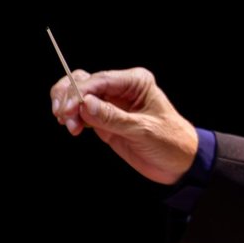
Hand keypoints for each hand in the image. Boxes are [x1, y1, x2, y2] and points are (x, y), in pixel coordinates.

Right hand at [50, 66, 198, 184]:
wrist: (179, 163)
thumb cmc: (170, 142)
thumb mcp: (143, 130)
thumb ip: (113, 118)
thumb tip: (85, 104)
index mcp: (136, 82)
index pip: (100, 79)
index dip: (79, 92)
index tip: (68, 109)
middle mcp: (122, 88)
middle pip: (84, 82)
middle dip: (70, 98)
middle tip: (64, 118)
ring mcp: (112, 103)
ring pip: (78, 94)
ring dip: (68, 107)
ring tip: (69, 126)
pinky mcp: (105, 119)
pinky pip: (81, 111)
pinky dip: (72, 117)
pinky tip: (73, 128)